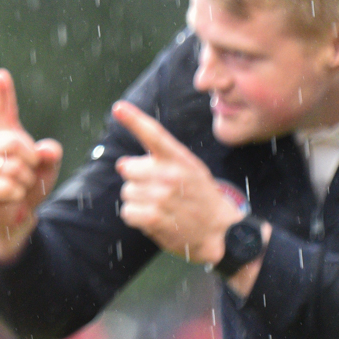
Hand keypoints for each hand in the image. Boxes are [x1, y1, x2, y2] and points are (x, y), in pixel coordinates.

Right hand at [0, 69, 62, 262]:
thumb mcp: (46, 169)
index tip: (2, 75)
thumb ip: (50, 155)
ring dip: (24, 183)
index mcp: (5, 136)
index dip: (3, 92)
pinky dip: (17, 197)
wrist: (14, 217)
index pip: (2, 110)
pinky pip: (7, 187)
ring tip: (19, 189)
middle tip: (29, 174)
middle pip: (15, 143)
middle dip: (30, 162)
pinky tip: (12, 200)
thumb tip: (47, 150)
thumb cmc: (29, 186)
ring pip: (12, 168)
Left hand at [112, 101, 243, 264]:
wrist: (220, 230)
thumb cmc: (199, 195)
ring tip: (161, 206)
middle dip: (136, 178)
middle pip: (127, 168)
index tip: (118, 108)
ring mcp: (162, 197)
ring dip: (138, 200)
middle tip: (157, 189)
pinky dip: (136, 217)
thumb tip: (121, 165)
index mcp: (180, 158)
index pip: (154, 134)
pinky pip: (127, 212)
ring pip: (127, 191)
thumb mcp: (189, 168)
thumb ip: (158, 160)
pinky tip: (155, 219)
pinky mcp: (154, 218)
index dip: (134, 120)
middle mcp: (170, 175)